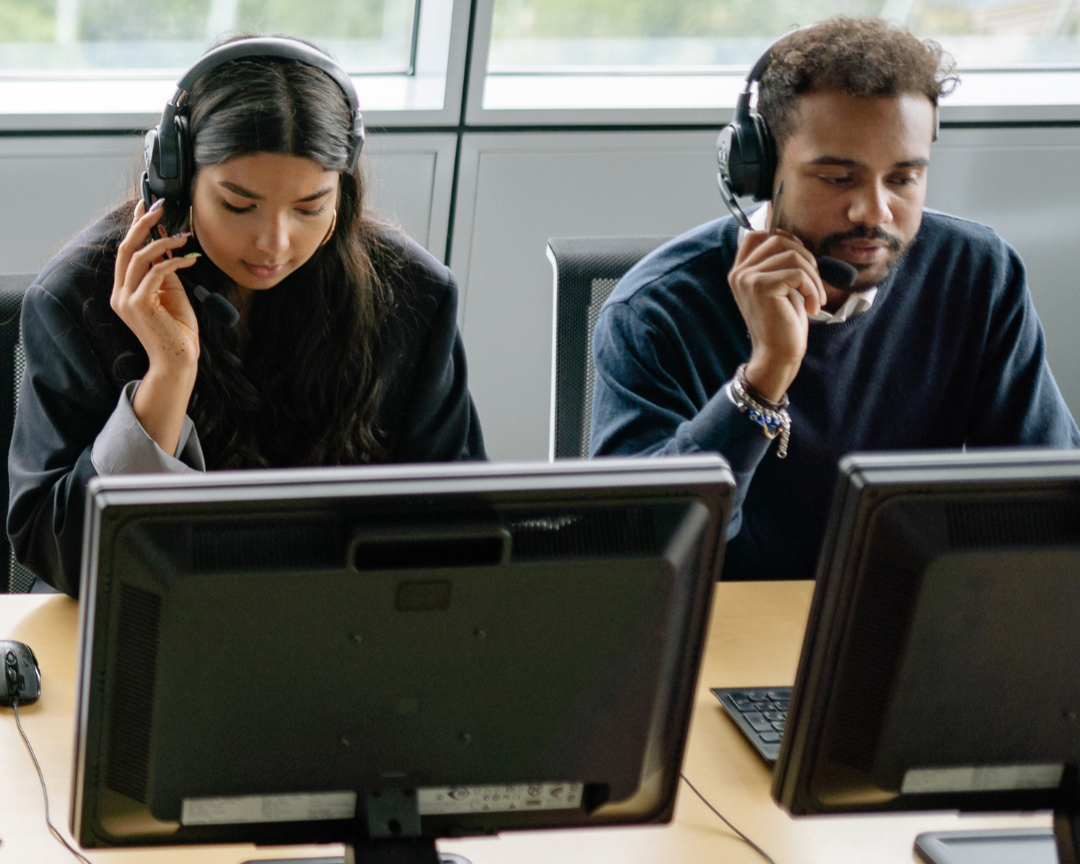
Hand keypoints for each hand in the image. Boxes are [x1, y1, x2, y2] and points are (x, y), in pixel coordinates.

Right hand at [111, 199, 201, 453]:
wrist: (179, 362)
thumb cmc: (179, 332)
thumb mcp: (173, 295)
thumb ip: (166, 273)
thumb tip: (168, 245)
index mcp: (125, 290)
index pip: (126, 251)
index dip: (134, 226)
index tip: (145, 205)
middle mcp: (120, 293)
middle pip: (125, 248)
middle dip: (142, 224)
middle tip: (160, 207)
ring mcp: (126, 300)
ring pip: (138, 257)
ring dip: (162, 242)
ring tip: (184, 236)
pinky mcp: (138, 306)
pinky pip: (155, 273)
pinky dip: (174, 262)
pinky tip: (190, 259)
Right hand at [727, 229, 826, 401]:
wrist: (777, 356)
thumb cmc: (782, 324)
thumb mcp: (778, 288)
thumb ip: (778, 264)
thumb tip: (794, 240)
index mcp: (740, 272)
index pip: (756, 234)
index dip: (783, 238)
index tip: (800, 261)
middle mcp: (739, 273)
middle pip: (778, 239)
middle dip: (805, 257)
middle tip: (813, 282)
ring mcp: (747, 279)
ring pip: (791, 255)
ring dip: (812, 276)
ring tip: (815, 297)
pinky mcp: (761, 287)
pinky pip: (797, 273)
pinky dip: (812, 288)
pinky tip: (812, 306)